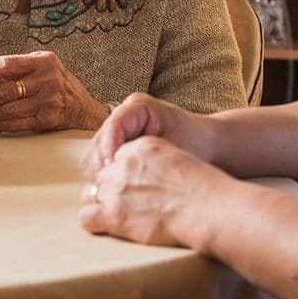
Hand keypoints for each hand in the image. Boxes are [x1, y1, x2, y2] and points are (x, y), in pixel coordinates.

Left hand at [0, 51, 108, 132]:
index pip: (5, 64)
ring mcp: (49, 99)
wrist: (85, 109)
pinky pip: (19, 123)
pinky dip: (2, 125)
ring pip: (8, 108)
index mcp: (42, 60)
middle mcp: (46, 78)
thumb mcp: (42, 69)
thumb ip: (17, 72)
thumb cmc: (58, 86)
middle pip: (3, 90)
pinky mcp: (49, 118)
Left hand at [79, 135, 232, 246]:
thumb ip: (153, 159)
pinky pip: (86, 216)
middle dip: (110, 188)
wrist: (207, 208)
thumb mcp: (177, 156)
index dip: (121, 172)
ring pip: (90, 193)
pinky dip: (92, 219)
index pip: (116, 156)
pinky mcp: (114, 215)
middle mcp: (123, 165)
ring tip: (114, 213)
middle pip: (102, 175)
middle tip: (126, 202)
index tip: (130, 184)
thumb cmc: (202, 188)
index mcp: (139, 146)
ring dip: (99, 202)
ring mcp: (116, 190)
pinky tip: (104, 224)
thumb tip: (142, 172)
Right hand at [82, 93, 212, 178]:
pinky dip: (104, 176)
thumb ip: (149, 155)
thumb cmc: (194, 142)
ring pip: (94, 152)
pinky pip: (99, 162)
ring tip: (112, 192)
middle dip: (101, 164)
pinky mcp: (114, 145)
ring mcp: (116, 130)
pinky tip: (115, 191)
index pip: (114, 125)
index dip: (108, 147)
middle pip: (98, 140)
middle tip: (109, 187)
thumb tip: (121, 169)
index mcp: (138, 106)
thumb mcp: (174, 147)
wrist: (204, 143)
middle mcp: (122, 115)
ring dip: (100, 173)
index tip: (111, 168)